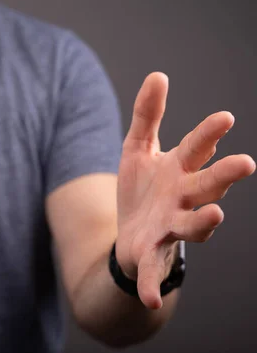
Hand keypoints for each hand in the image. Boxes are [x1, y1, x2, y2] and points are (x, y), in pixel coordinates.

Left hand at [115, 72, 254, 309]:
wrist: (130, 231)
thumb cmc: (142, 187)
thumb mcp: (137, 148)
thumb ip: (147, 115)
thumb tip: (158, 75)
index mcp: (180, 171)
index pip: (196, 149)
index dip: (210, 134)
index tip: (225, 118)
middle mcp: (182, 199)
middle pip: (206, 186)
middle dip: (223, 176)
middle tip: (245, 164)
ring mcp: (170, 228)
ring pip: (191, 227)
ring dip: (203, 224)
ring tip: (213, 217)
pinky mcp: (151, 253)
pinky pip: (153, 272)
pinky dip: (152, 285)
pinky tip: (149, 298)